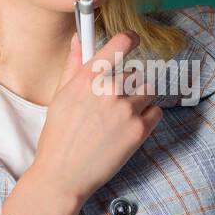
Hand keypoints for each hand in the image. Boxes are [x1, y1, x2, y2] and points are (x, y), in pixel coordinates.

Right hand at [30, 29, 161, 205]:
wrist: (63, 176)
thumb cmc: (58, 137)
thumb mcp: (60, 96)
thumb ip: (74, 65)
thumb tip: (79, 38)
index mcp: (88, 77)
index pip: (120, 44)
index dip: (130, 39)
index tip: (134, 40)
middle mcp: (109, 89)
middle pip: (134, 73)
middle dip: (126, 86)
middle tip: (111, 107)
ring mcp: (126, 109)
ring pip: (148, 92)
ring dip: (139, 101)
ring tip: (120, 119)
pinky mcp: (139, 130)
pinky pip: (156, 112)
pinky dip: (147, 118)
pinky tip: (128, 129)